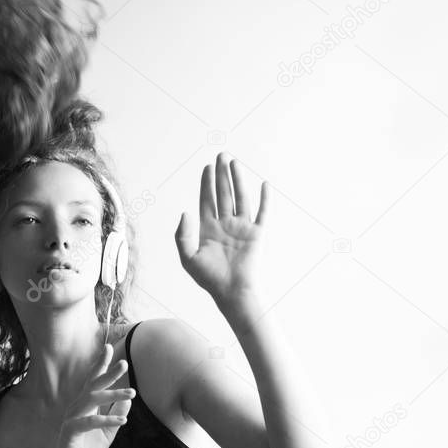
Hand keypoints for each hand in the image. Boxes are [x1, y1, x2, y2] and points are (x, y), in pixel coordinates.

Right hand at [43, 344, 134, 447]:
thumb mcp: (107, 433)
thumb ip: (116, 414)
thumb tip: (128, 398)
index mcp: (86, 406)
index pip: (94, 381)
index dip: (101, 365)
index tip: (109, 347)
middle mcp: (78, 407)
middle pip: (93, 385)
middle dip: (109, 372)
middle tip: (124, 362)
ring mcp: (72, 417)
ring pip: (92, 400)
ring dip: (113, 394)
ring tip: (132, 392)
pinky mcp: (70, 431)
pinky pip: (90, 422)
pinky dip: (107, 420)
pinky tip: (123, 420)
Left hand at [174, 152, 268, 304]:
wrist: (231, 292)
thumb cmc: (208, 278)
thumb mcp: (187, 257)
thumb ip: (182, 234)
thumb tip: (185, 212)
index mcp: (209, 228)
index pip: (207, 200)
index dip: (206, 183)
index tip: (207, 167)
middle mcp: (226, 224)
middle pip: (224, 194)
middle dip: (221, 175)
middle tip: (221, 155)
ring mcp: (242, 228)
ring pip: (241, 198)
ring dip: (238, 180)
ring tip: (234, 163)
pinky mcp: (257, 234)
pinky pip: (262, 212)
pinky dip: (265, 199)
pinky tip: (264, 184)